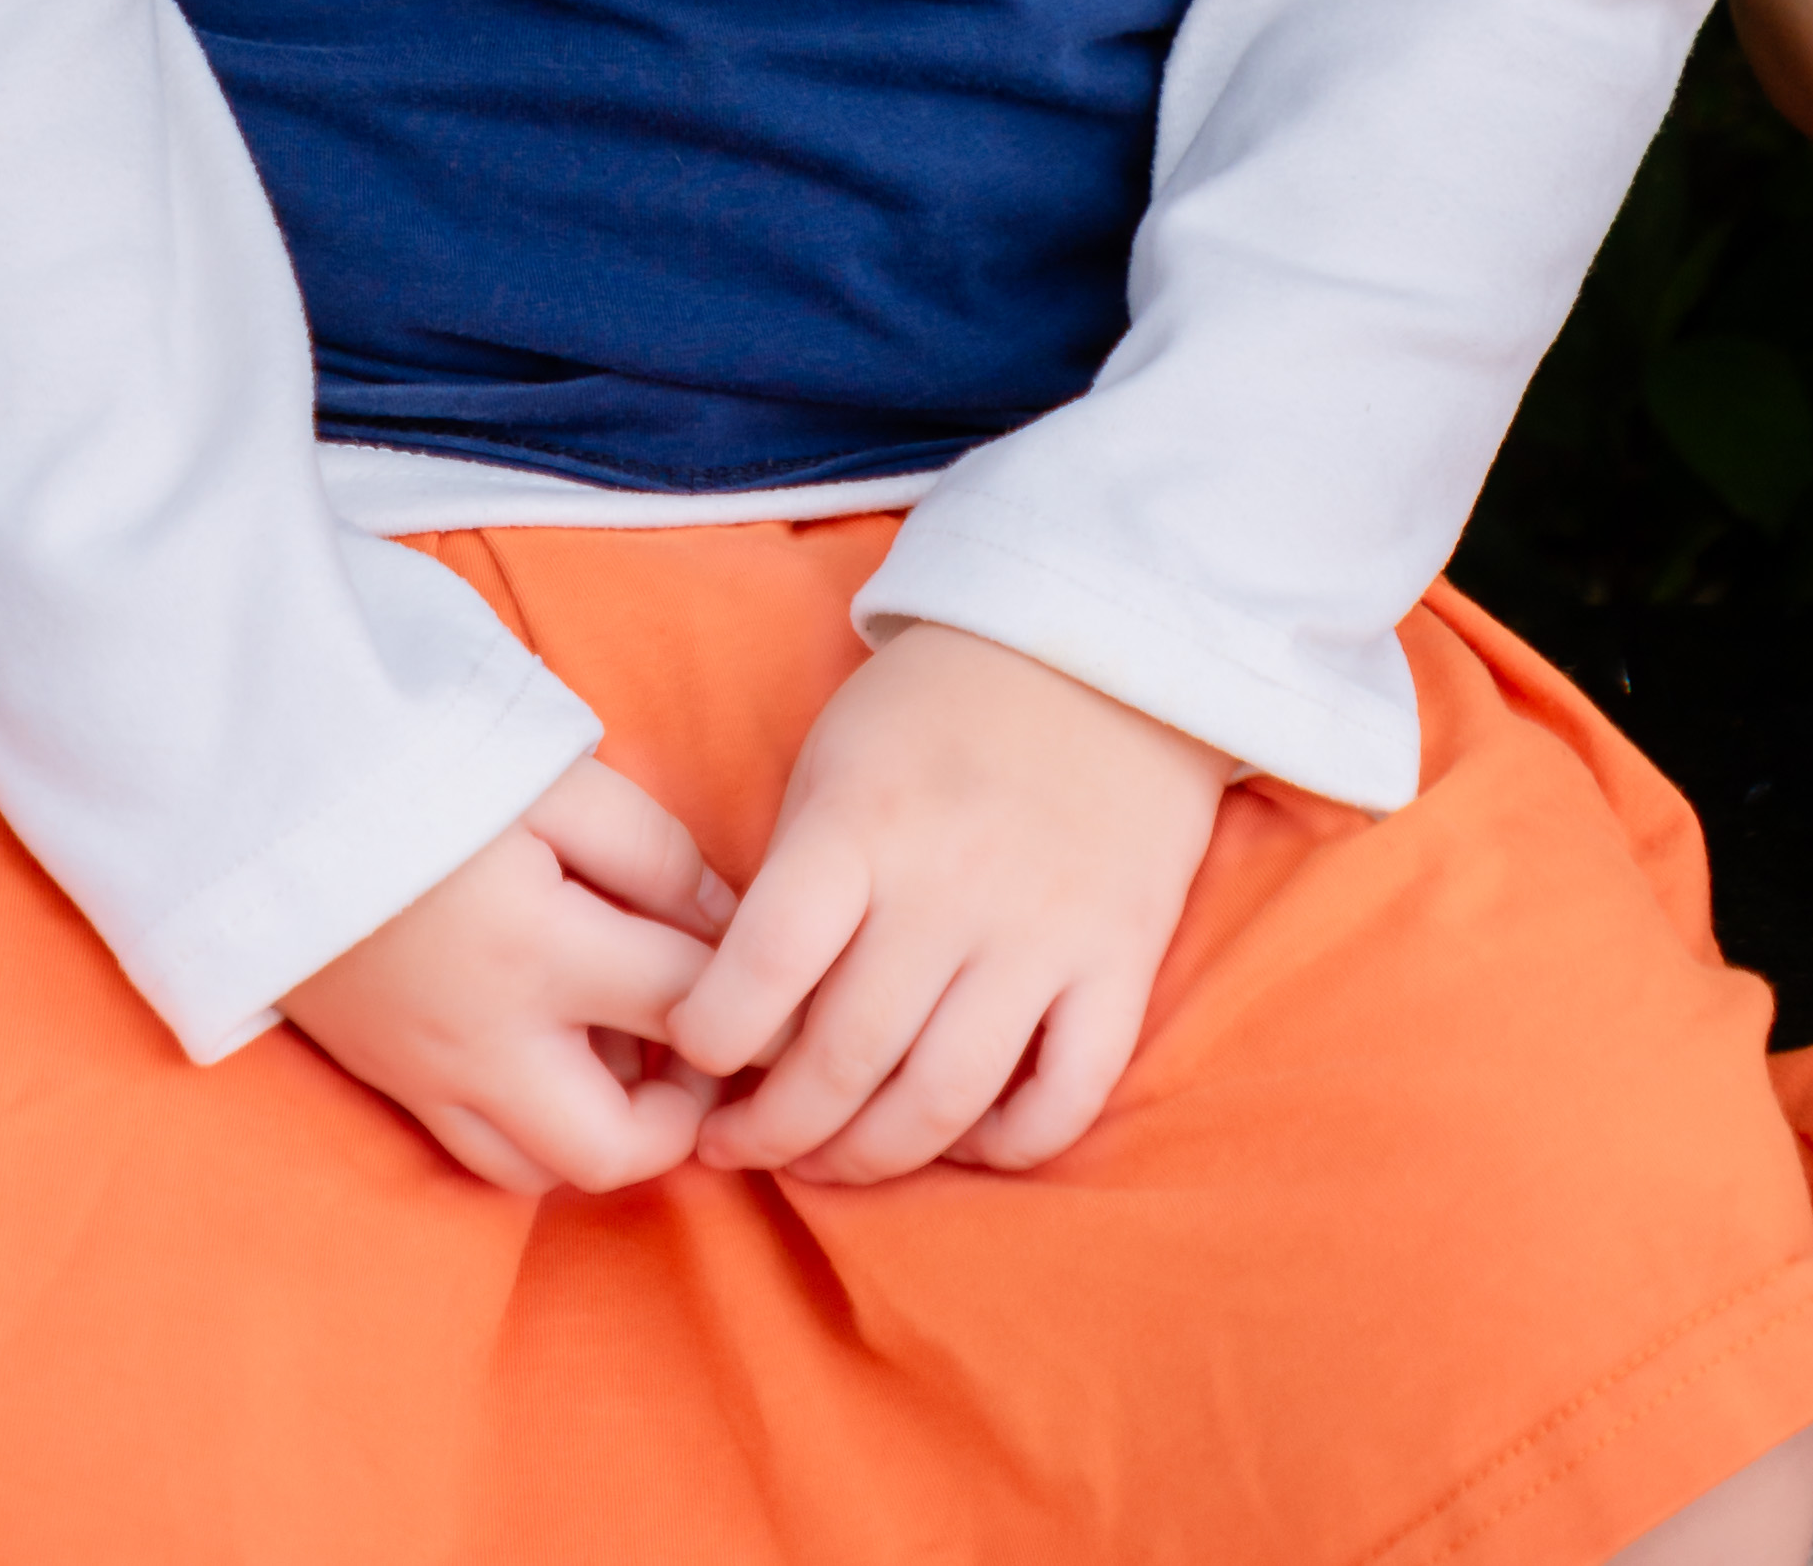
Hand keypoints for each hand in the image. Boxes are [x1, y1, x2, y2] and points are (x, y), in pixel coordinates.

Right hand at [281, 752, 735, 1192]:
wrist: (262, 784)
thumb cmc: (417, 762)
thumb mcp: (550, 778)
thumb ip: (652, 851)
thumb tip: (732, 922)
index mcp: (536, 950)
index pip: (690, 1009)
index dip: (758, 1002)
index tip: (787, 983)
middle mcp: (486, 1042)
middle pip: (620, 1148)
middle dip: (683, 1115)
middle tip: (702, 1047)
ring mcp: (429, 1076)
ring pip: (549, 1173)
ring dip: (609, 1132)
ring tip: (628, 1052)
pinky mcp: (390, 1083)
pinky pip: (486, 1158)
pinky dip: (540, 1134)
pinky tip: (557, 1062)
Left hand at [666, 623, 1228, 1186]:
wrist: (1097, 650)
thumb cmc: (937, 710)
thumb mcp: (835, 761)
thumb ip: (795, 880)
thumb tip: (743, 1009)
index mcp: (861, 823)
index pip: (767, 965)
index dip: (712, 1036)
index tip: (691, 1056)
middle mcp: (951, 887)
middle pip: (846, 1057)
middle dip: (774, 1130)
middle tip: (738, 1145)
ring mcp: (1044, 933)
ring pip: (944, 1101)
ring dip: (869, 1158)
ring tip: (823, 1163)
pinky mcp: (1122, 962)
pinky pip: (1063, 1100)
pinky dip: (1004, 1148)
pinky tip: (956, 1142)